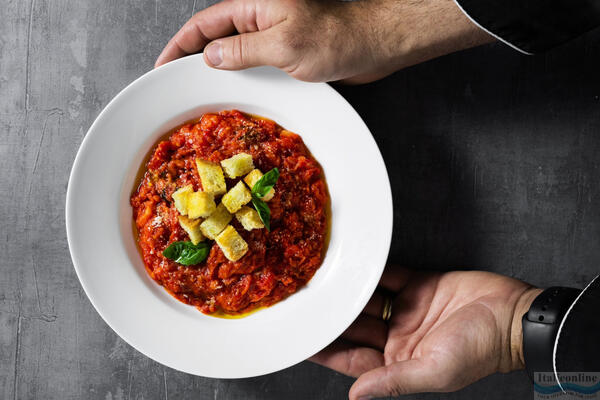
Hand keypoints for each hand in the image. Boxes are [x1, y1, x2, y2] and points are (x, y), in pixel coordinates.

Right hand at [155, 0, 492, 82]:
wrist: (374, 45)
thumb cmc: (337, 38)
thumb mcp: (284, 45)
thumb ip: (243, 49)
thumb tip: (209, 56)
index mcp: (255, 8)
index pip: (205, 24)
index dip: (180, 43)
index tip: (161, 65)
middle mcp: (260, 21)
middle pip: (215, 39)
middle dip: (193, 60)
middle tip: (175, 87)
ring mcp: (273, 38)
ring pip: (234, 55)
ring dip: (217, 73)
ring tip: (198, 96)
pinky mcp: (287, 55)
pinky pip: (255, 66)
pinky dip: (241, 80)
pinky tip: (235, 96)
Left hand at [310, 267, 542, 398]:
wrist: (512, 315)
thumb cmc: (480, 350)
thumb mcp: (435, 371)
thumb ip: (394, 381)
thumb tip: (356, 396)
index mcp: (398, 362)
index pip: (351, 358)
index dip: (325, 350)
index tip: (301, 340)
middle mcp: (397, 337)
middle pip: (354, 326)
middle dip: (330, 317)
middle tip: (304, 302)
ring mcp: (406, 310)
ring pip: (366, 300)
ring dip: (346, 292)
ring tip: (320, 280)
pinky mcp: (418, 285)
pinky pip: (387, 276)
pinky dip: (370, 271)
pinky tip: (352, 264)